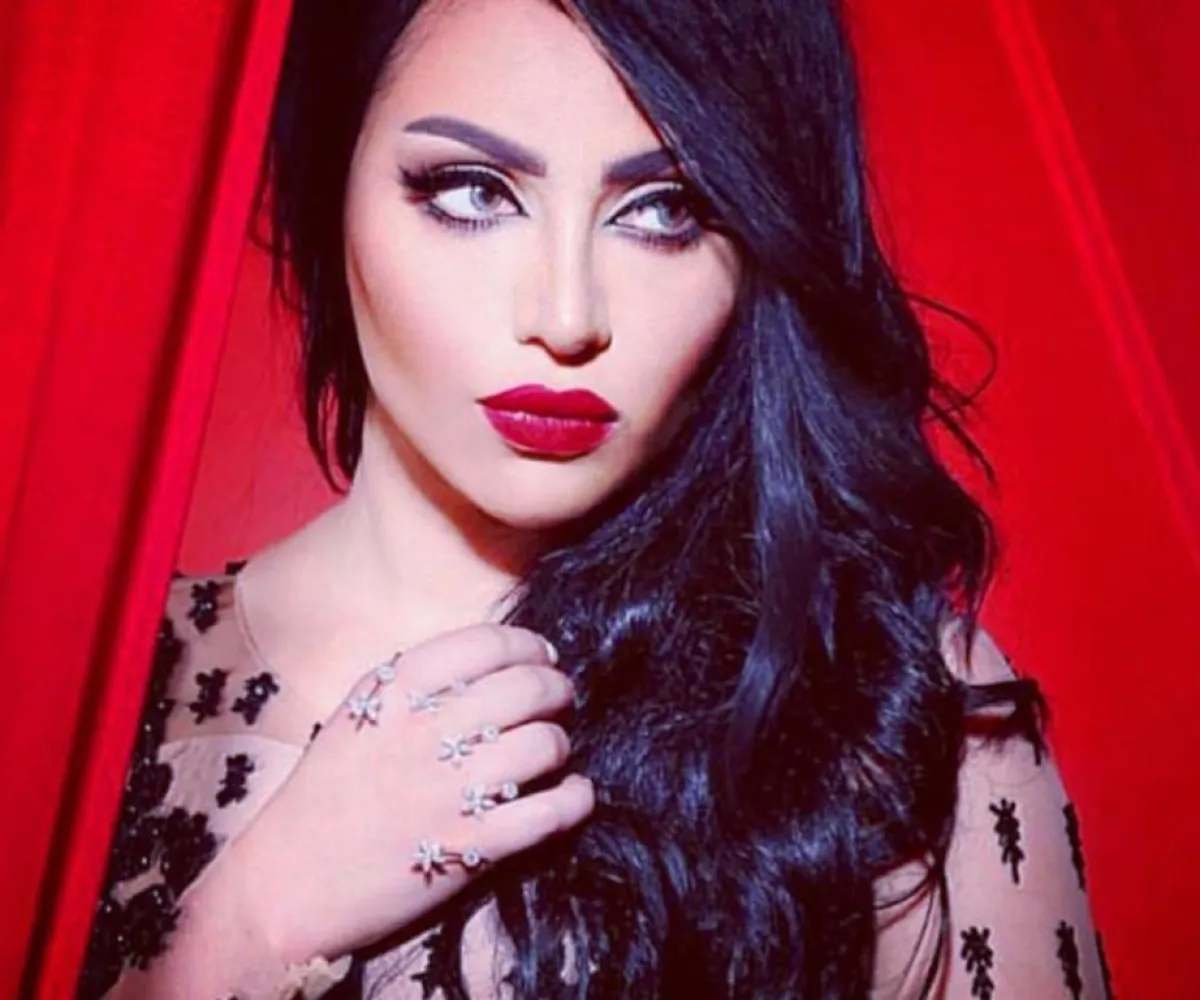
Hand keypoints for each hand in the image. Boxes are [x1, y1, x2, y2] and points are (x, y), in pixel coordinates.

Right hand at [222, 623, 593, 964]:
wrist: (289, 882)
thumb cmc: (326, 793)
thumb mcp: (358, 713)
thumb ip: (415, 680)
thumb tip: (493, 655)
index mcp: (395, 691)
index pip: (488, 643)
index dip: (529, 645)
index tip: (542, 656)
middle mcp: (425, 731)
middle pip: (528, 688)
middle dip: (557, 690)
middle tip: (560, 699)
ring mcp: (450, 790)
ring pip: (545, 745)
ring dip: (560, 744)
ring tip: (553, 750)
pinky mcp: (471, 846)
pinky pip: (551, 812)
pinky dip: (575, 799)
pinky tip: (574, 794)